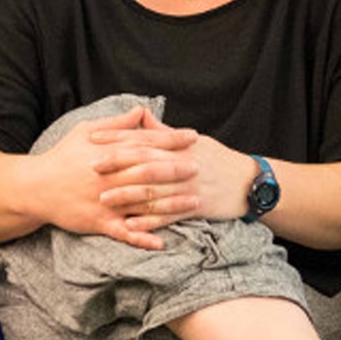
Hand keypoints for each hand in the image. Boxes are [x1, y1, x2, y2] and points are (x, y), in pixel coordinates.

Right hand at [30, 105, 197, 249]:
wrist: (35, 186)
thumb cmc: (62, 156)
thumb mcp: (85, 131)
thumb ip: (116, 124)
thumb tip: (141, 110)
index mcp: (109, 152)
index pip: (146, 142)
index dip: (171, 139)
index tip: (193, 136)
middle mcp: (110, 176)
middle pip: (150, 171)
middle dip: (177, 168)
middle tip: (200, 167)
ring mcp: (105, 200)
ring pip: (143, 202)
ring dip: (171, 203)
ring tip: (194, 202)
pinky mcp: (98, 222)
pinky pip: (124, 232)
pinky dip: (142, 238)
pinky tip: (162, 241)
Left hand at [93, 110, 256, 234]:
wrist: (249, 183)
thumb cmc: (217, 159)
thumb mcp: (193, 140)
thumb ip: (164, 131)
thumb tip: (140, 115)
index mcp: (179, 145)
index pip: (142, 138)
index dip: (116, 138)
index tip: (93, 138)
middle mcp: (182, 164)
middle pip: (143, 163)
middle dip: (116, 164)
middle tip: (90, 166)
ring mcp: (188, 187)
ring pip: (153, 191)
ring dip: (127, 195)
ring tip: (104, 198)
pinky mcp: (195, 207)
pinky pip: (167, 215)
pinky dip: (148, 220)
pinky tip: (130, 224)